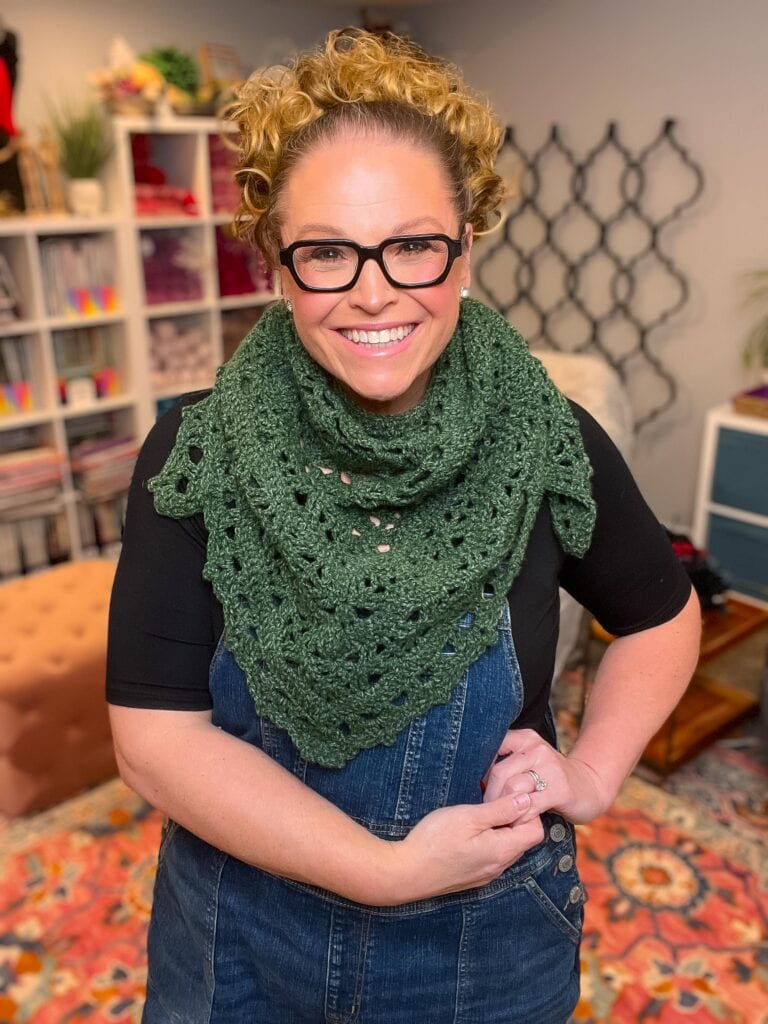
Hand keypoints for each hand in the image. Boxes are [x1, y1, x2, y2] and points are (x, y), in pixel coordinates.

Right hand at [377, 793, 543, 904]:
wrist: (405, 873)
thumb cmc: (435, 841)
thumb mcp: (469, 817)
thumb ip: (501, 809)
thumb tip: (526, 800)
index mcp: (502, 851)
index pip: (535, 831)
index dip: (528, 810)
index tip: (508, 795)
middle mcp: (499, 866)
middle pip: (522, 839)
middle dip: (515, 817)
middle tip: (492, 799)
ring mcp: (485, 874)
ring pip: (506, 847)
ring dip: (501, 828)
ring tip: (479, 812)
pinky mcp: (472, 876)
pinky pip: (492, 856)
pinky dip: (489, 839)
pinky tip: (469, 830)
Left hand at [482, 728, 614, 824]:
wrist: (589, 786)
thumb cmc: (549, 777)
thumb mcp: (528, 761)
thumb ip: (505, 763)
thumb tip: (470, 778)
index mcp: (524, 739)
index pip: (491, 748)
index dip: (479, 771)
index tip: (477, 787)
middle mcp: (536, 749)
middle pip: (499, 772)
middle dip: (489, 795)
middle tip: (488, 810)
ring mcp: (549, 768)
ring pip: (512, 789)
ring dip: (503, 809)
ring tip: (502, 818)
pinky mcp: (559, 789)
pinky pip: (529, 806)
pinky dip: (519, 818)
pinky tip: (518, 823)